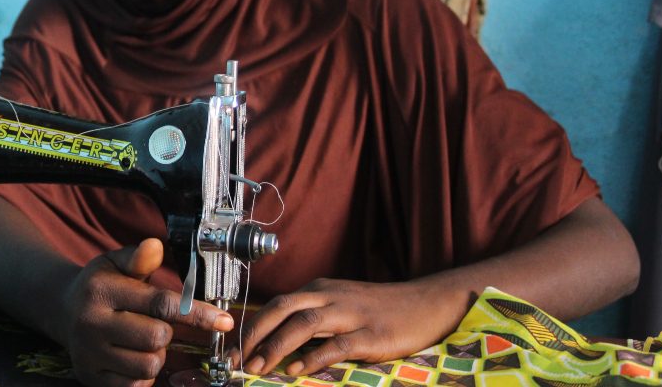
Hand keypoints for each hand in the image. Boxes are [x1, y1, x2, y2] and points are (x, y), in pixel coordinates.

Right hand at [61, 238, 234, 386]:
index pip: (160, 304)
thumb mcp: (115, 263)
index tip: (224, 320)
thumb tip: (155, 246)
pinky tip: (133, 357)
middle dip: (167, 333)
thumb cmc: (100, 285)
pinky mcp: (89, 376)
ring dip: (156, 355)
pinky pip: (134, 385)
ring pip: (148, 365)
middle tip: (157, 324)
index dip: (197, 313)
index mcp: (103, 290)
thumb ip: (139, 258)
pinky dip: (143, 374)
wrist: (61, 310)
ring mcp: (89, 353)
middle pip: (157, 338)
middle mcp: (92, 323)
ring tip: (143, 341)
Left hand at [235, 277, 468, 376]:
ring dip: (277, 346)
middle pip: (282, 308)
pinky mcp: (370, 334)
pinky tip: (298, 371)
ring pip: (304, 324)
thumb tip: (278, 344)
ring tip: (259, 367)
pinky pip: (337, 345)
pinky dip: (314, 357)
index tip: (234, 350)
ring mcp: (351, 314)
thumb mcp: (340, 306)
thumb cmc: (379, 310)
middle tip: (239, 360)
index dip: (252, 326)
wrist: (427, 304)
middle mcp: (331, 297)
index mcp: (320, 290)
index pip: (276, 304)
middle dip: (256, 334)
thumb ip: (312, 321)